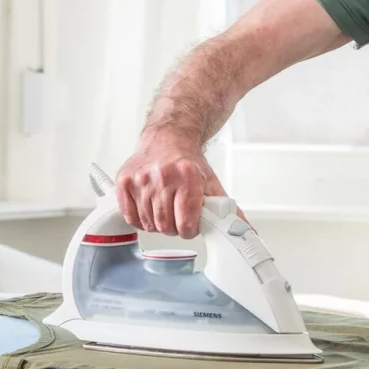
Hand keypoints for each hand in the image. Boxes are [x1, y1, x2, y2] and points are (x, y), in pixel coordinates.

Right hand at [114, 139, 230, 238]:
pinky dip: (139, 220)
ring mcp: (141, 179)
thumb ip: (228, 209)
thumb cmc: (188, 162)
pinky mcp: (124, 181)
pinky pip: (130, 217)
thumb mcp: (211, 182)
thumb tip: (244, 230)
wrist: (167, 138)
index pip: (186, 223)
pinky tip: (148, 209)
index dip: (190, 229)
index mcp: (188, 177)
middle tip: (177, 217)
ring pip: (148, 224)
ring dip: (157, 224)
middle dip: (173, 228)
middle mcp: (163, 176)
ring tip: (164, 209)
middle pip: (166, 226)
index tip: (190, 226)